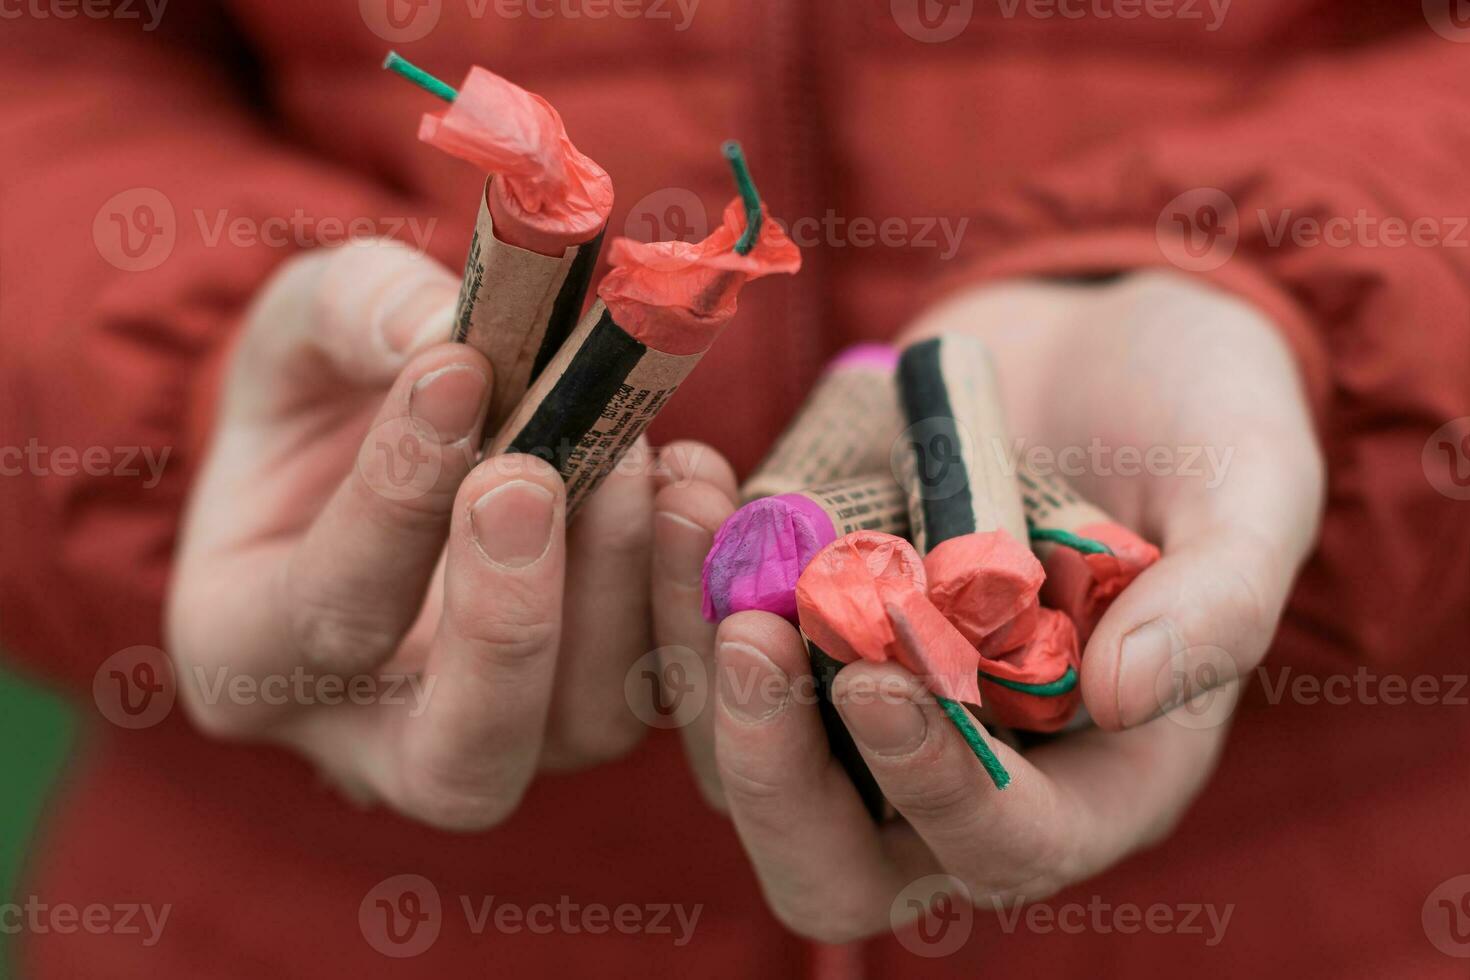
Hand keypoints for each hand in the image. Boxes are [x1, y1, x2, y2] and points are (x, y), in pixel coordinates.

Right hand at [167, 240, 660, 829]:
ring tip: (628, 456)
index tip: (458, 370)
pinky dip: (684, 592)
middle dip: (505, 624)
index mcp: (248, 648)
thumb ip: (358, 314)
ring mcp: (505, 735)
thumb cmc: (330, 393)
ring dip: (617, 591)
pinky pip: (665, 689)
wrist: (392, 435)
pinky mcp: (599, 705)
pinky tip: (686, 484)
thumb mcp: (305, 328)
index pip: (324, 613)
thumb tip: (448, 333)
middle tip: (533, 475)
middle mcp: (373, 733)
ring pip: (579, 729)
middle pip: (455, 760)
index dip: (394, 499)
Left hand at [650, 270, 1324, 939]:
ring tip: (690, 506)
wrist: (1099, 337)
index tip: (876, 673)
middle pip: (832, 861)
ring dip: (696, 653)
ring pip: (739, 758)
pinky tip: (685, 476)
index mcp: (1092, 776)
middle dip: (774, 773)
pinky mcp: (796, 624)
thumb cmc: (1201, 414)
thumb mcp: (1247, 490)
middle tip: (752, 634)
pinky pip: (705, 649)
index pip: (1005, 847)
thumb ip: (1217, 602)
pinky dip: (673, 579)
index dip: (936, 787)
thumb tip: (1128, 699)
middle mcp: (962, 767)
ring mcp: (862, 699)